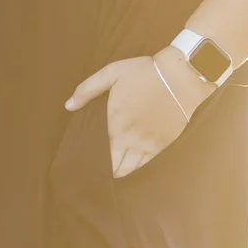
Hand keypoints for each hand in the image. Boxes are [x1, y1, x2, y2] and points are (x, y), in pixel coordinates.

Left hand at [65, 50, 210, 176]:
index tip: (87, 166)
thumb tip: (68, 106)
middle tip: (99, 174)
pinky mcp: (163, 144)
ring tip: (115, 174)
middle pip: (116, 167)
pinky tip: (133, 168)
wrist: (180, 77)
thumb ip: (86, 90)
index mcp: (115, 124)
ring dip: (123, 172)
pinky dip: (139, 168)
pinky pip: (148, 164)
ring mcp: (148, 144)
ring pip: (132, 169)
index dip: (94, 163)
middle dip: (107, 172)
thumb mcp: (111, 74)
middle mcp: (131, 139)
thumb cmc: (143, 73)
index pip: (101, 154)